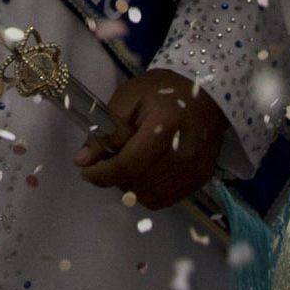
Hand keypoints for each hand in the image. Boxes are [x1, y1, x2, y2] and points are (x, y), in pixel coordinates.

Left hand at [75, 68, 226, 209]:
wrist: (206, 92)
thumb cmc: (164, 90)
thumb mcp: (128, 99)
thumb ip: (106, 131)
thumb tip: (83, 161)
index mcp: (165, 127)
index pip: (127, 165)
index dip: (101, 173)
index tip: (86, 170)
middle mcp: (183, 154)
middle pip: (137, 183)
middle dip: (115, 177)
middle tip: (110, 159)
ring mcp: (195, 170)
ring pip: (148, 196)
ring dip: (131, 185)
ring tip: (130, 163)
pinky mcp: (200, 179)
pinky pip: (164, 199)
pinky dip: (148, 190)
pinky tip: (146, 171)